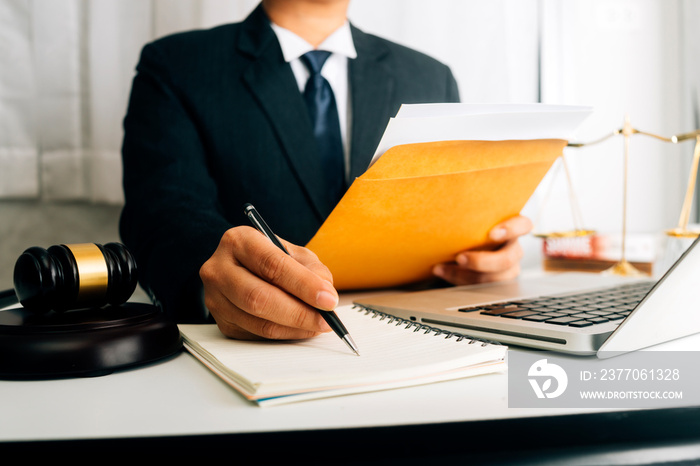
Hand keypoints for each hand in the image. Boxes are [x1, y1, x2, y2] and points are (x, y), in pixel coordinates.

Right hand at [199, 226, 336, 339]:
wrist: (242, 268)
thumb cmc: (271, 258)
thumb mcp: (294, 253)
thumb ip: (313, 270)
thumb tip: (326, 297)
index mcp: (238, 241)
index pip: (271, 265)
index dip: (303, 285)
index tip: (328, 299)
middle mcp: (219, 268)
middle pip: (259, 297)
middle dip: (299, 313)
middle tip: (326, 320)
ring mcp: (214, 297)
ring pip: (257, 322)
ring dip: (294, 328)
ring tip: (317, 325)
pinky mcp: (221, 321)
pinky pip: (256, 335)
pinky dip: (284, 335)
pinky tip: (300, 328)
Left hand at [432, 216, 531, 284]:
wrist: (458, 246)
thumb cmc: (468, 227)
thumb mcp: (472, 219)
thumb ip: (470, 214)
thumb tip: (445, 198)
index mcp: (512, 228)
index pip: (524, 225)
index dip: (511, 229)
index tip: (491, 234)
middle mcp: (513, 249)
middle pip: (507, 259)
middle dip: (482, 261)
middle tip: (459, 257)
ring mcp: (507, 269)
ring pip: (495, 278)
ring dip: (465, 275)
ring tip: (441, 267)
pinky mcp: (494, 283)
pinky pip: (480, 288)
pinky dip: (457, 280)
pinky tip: (441, 271)